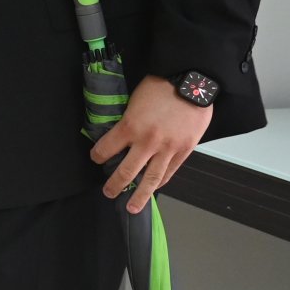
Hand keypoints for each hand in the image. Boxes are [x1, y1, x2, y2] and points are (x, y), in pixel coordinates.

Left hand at [90, 75, 212, 214]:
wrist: (192, 82)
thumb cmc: (162, 85)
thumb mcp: (135, 100)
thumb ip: (129, 120)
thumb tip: (121, 134)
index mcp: (130, 126)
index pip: (106, 148)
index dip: (98, 156)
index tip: (96, 159)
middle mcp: (147, 141)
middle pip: (126, 171)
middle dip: (114, 185)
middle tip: (108, 192)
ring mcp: (167, 148)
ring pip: (150, 179)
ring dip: (140, 195)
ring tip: (132, 207)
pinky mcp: (184, 150)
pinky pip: (170, 171)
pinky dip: (161, 182)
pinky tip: (155, 188)